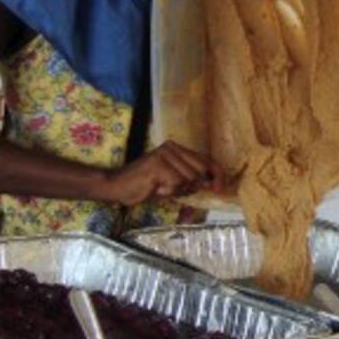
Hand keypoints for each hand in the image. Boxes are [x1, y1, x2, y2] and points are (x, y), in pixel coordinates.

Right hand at [98, 141, 224, 205]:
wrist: (117, 187)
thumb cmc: (145, 186)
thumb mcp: (173, 183)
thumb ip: (191, 181)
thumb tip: (212, 184)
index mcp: (177, 149)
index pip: (206, 160)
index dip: (217, 174)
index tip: (221, 187)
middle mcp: (172, 147)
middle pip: (200, 171)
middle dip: (191, 186)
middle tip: (170, 189)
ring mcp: (165, 154)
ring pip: (189, 179)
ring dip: (177, 190)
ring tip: (160, 187)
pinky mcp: (159, 163)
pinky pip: (177, 183)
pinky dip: (169, 191)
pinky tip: (156, 188)